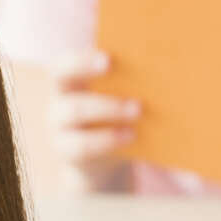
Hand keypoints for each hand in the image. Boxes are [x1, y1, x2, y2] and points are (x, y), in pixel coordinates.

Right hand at [47, 50, 140, 193]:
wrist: (100, 161)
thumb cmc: (113, 118)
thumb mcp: (116, 99)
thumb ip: (126, 82)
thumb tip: (162, 68)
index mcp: (69, 79)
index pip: (64, 63)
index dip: (83, 60)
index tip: (109, 59)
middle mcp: (58, 99)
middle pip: (63, 81)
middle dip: (94, 77)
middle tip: (131, 88)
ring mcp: (58, 126)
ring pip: (75, 110)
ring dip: (109, 108)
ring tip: (138, 110)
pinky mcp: (66, 151)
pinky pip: (83, 144)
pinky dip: (109, 139)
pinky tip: (132, 135)